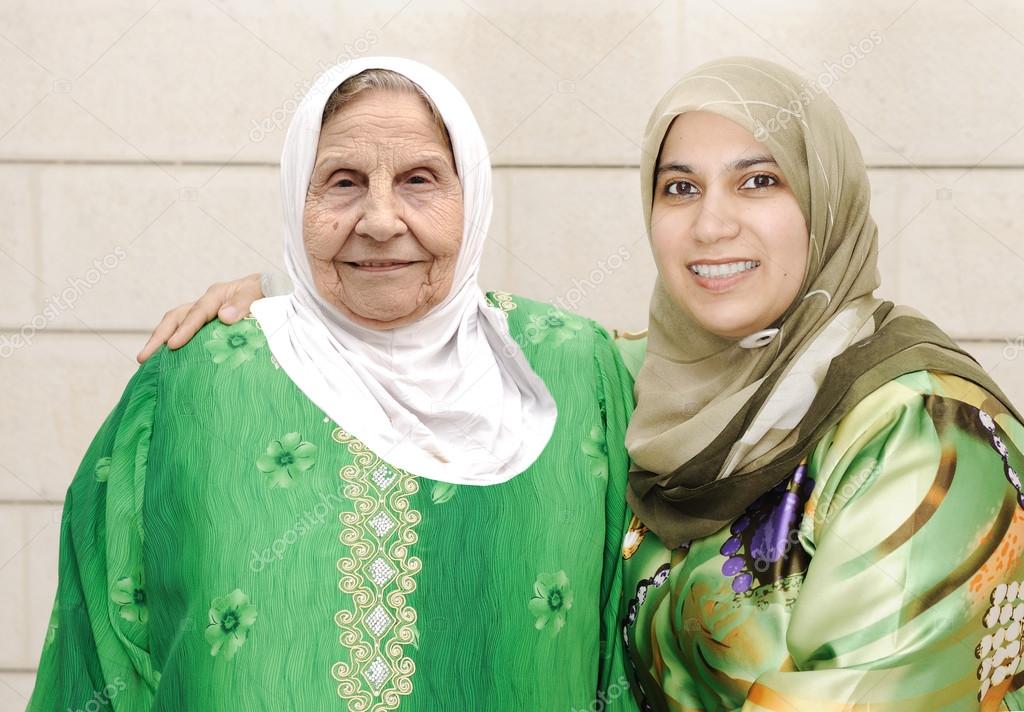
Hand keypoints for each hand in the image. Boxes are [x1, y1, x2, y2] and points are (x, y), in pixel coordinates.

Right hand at [136, 273, 263, 362]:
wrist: (276, 292)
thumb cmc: (270, 292)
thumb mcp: (261, 292)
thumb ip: (245, 303)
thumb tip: (223, 316)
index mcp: (218, 295)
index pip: (197, 313)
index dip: (185, 329)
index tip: (173, 345)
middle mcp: (206, 303)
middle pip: (176, 318)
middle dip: (158, 338)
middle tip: (142, 358)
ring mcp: (205, 315)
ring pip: (176, 325)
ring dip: (160, 342)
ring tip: (145, 362)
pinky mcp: (207, 326)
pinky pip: (187, 335)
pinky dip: (174, 346)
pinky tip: (167, 363)